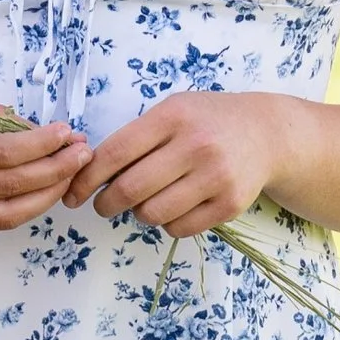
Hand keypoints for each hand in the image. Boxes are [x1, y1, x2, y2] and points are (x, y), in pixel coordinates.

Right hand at [0, 114, 90, 237]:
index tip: (67, 133)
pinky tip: (48, 189)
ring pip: (10, 213)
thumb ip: (1, 121)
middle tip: (82, 153)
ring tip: (72, 173)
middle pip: (10, 184)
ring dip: (50, 194)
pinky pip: (1, 222)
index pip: (1, 151)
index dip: (40, 145)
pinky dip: (31, 207)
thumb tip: (58, 136)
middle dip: (55, 168)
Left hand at [64, 91, 299, 236]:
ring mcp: (215, 177)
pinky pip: (178, 228)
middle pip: (130, 189)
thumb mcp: (173, 111)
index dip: (86, 178)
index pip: (115, 153)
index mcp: (172, 117)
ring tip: (146, 201)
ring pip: (152, 214)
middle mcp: (195, 145)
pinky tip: (173, 207)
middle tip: (103, 205)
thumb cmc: (207, 121)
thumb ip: (136, 138)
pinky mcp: (229, 205)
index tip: (74, 193)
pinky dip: (167, 223)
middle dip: (106, 203)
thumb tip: (89, 174)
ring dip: (139, 213)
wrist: (266, 133)